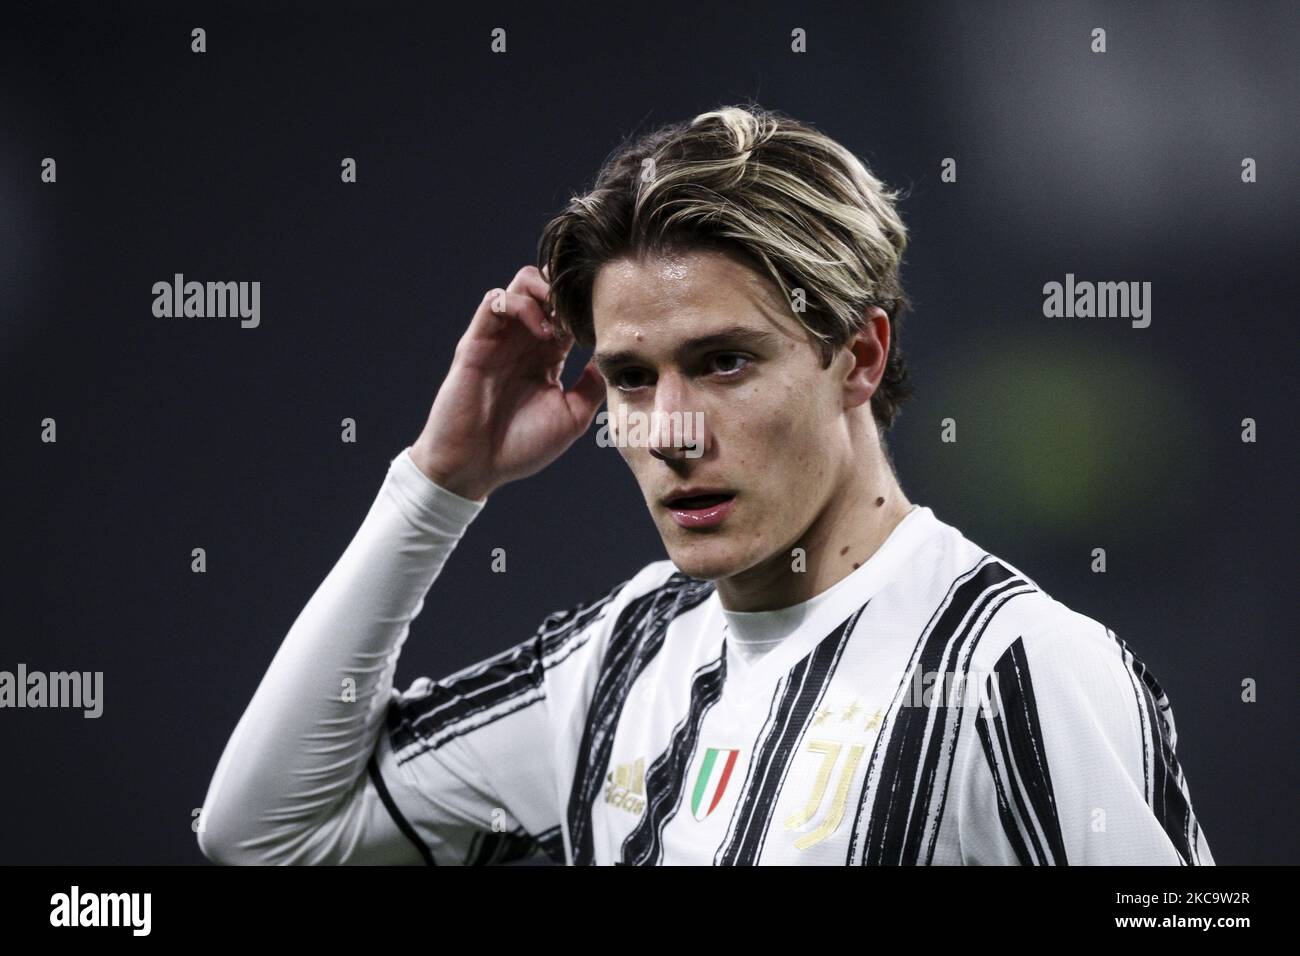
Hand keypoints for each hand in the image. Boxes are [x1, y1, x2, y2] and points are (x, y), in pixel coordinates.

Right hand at [409, 265, 605, 500]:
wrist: (474, 467)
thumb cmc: (520, 448)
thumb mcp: (571, 419)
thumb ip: (592, 387)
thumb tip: (611, 359)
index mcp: (546, 357)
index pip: (569, 312)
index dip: (588, 309)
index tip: (606, 323)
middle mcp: (524, 341)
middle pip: (547, 286)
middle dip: (568, 291)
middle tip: (584, 317)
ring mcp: (500, 338)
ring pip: (523, 282)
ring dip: (547, 291)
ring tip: (563, 323)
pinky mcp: (477, 341)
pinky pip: (496, 300)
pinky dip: (523, 304)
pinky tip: (543, 333)